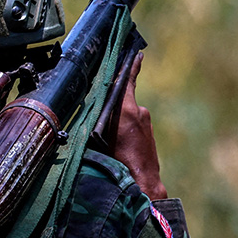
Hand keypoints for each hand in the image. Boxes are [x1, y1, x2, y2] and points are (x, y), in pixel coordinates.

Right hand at [107, 52, 168, 200]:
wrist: (142, 185)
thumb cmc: (116, 163)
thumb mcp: (97, 139)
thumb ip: (94, 122)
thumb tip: (87, 114)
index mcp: (125, 109)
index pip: (127, 79)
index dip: (130, 65)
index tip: (136, 53)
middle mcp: (139, 112)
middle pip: (123, 100)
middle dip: (113, 104)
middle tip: (101, 116)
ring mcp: (147, 124)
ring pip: (129, 116)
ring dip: (120, 123)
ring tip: (109, 141)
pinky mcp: (150, 135)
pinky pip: (135, 127)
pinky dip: (127, 133)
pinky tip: (119, 148)